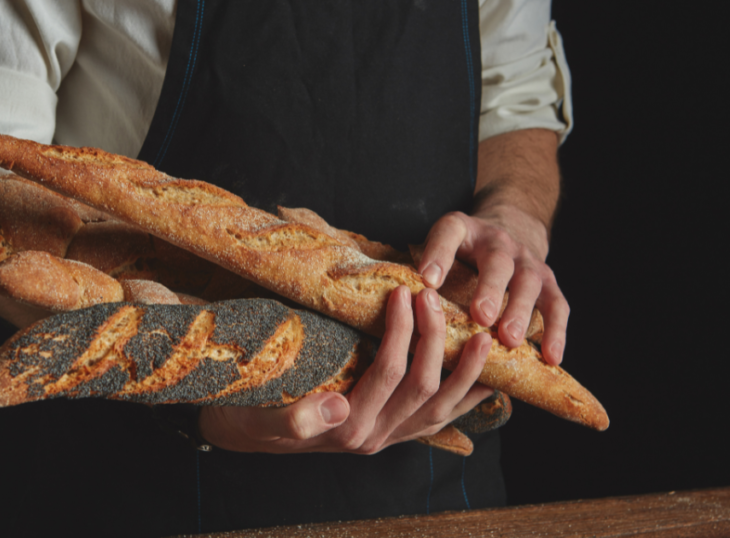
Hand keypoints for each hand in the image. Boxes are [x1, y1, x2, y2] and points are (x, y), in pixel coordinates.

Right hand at [198, 286, 493, 453]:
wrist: (244, 433)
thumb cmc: (248, 413)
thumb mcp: (258, 416)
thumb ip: (296, 419)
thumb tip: (337, 407)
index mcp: (347, 427)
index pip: (387, 373)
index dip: (401, 332)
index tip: (402, 292)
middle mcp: (374, 436)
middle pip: (422, 386)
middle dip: (434, 339)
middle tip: (432, 296)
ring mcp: (388, 437)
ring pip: (442, 408)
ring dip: (466, 373)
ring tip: (483, 338)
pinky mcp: (394, 433)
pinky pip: (440, 419)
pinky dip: (465, 398)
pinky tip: (485, 379)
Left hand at [417, 207, 568, 364]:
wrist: (506, 228)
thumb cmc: (460, 253)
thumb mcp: (438, 248)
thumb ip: (419, 270)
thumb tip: (390, 310)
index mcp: (463, 230)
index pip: (449, 233)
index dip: (439, 254)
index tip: (427, 279)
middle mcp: (498, 241)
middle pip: (497, 261)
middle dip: (490, 289)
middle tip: (481, 317)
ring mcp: (527, 260)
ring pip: (529, 283)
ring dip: (521, 312)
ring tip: (509, 340)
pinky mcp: (548, 281)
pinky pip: (557, 305)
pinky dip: (556, 331)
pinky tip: (551, 357)